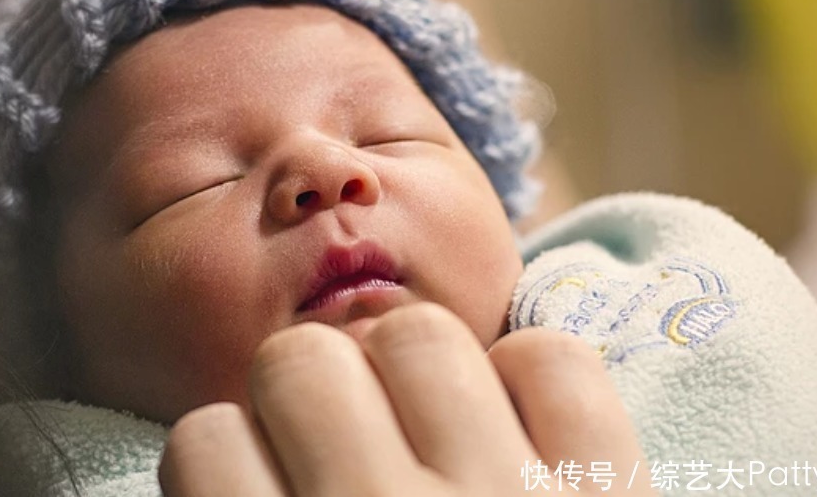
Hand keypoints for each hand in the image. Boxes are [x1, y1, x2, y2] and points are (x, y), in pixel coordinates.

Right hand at [159, 303, 653, 495]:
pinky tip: (523, 439)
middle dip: (310, 398)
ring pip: (414, 336)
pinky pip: (552, 360)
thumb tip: (211, 447)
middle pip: (298, 362)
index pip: (203, 442)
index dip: (230, 458)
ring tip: (433, 436)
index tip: (265, 485)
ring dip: (414, 376)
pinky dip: (535, 385)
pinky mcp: (613, 492)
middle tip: (345, 450)